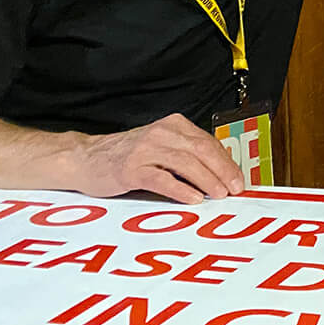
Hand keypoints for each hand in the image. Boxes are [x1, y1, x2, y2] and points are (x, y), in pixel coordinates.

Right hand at [68, 113, 245, 203]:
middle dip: (222, 170)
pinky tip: (193, 199)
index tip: (238, 179)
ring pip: (184, 163)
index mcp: (173, 125)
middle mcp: (161, 134)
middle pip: (201, 150)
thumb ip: (186, 154)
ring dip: (206, 180)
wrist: (85, 158)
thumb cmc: (127, 156)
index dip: (226, 162)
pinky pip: (161, 178)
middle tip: (235, 188)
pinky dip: (180, 189)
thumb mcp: (161, 147)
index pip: (208, 142)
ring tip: (219, 195)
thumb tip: (220, 173)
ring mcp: (145, 150)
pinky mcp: (130, 169)